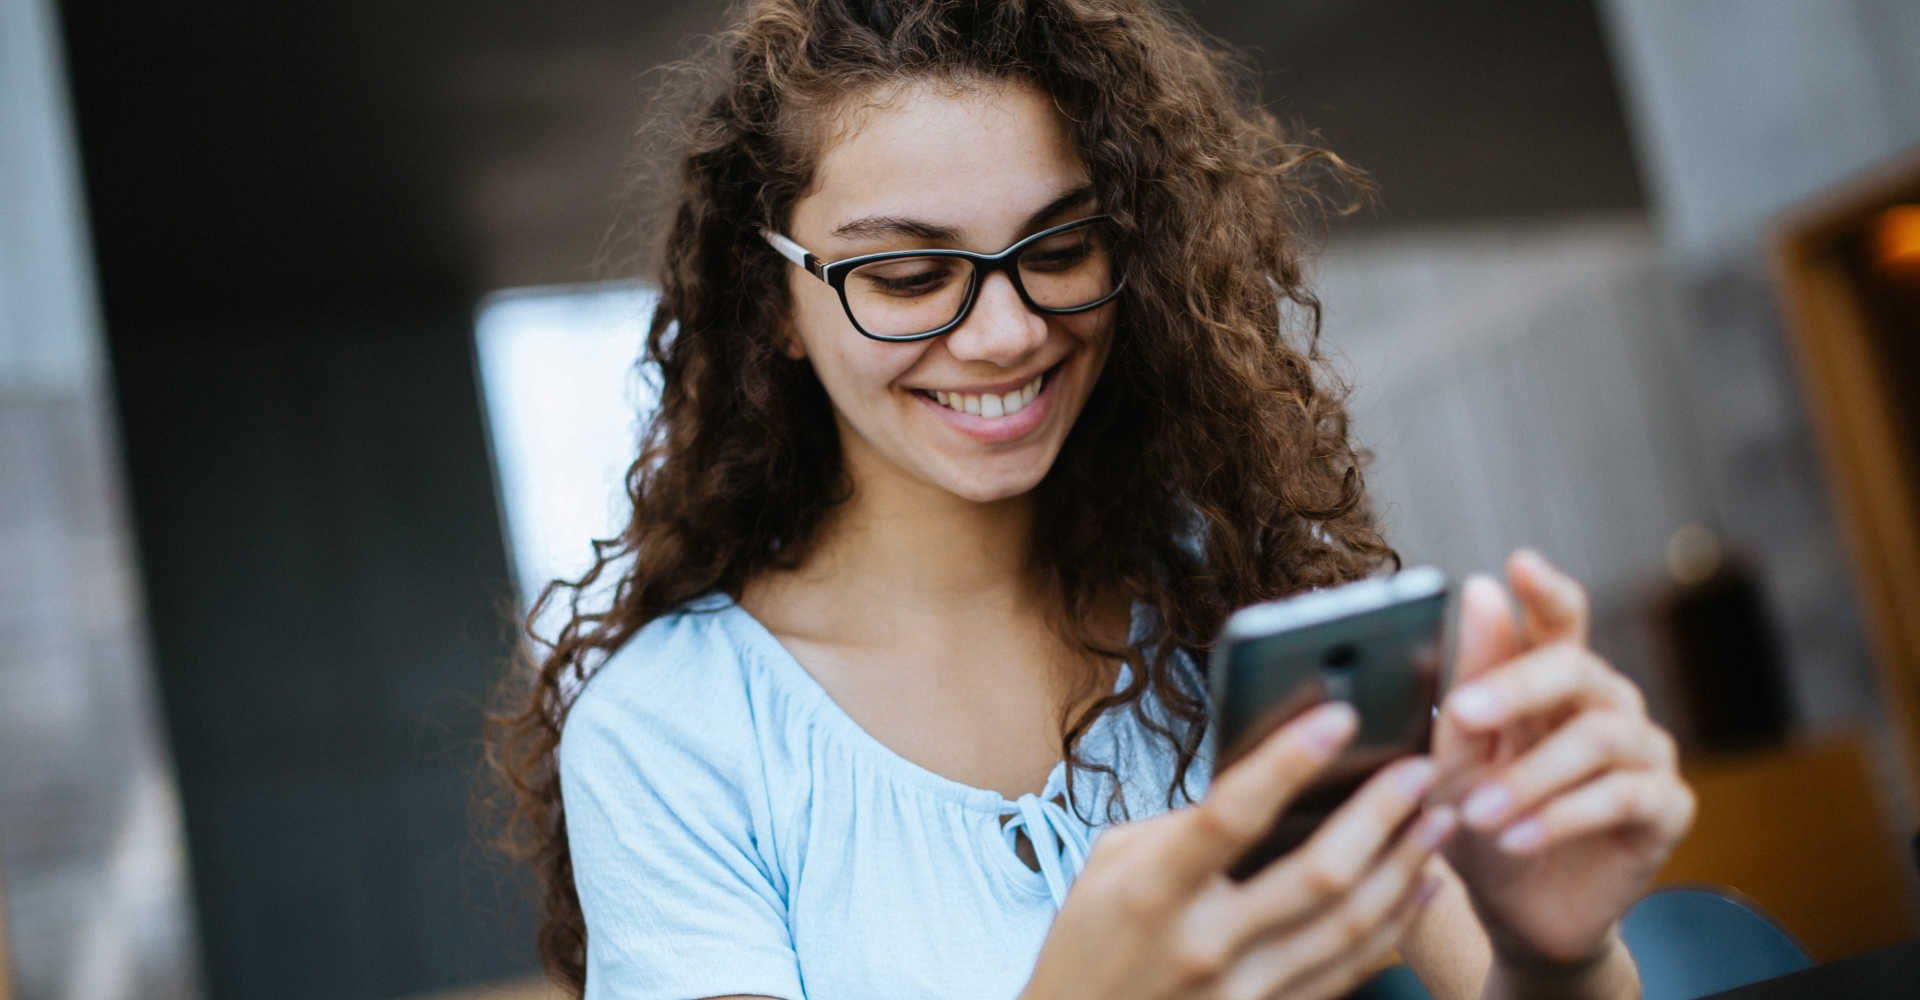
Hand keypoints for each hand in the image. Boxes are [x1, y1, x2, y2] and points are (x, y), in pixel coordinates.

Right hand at [1020, 702, 1457, 999]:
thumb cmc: (1089, 942)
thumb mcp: (1108, 867)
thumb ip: (1181, 825)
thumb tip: (1266, 781)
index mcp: (1152, 891)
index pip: (1230, 815)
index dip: (1288, 762)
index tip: (1338, 716)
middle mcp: (1203, 945)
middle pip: (1317, 876)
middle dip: (1379, 815)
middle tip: (1419, 768)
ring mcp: (1241, 993)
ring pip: (1350, 927)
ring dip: (1405, 866)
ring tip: (1438, 818)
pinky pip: (1349, 970)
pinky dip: (1394, 924)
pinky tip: (1419, 885)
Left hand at [1433, 550, 1695, 971]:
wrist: (1517, 915)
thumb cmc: (1481, 823)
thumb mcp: (1459, 755)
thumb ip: (1471, 679)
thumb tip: (1479, 587)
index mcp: (1556, 681)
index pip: (1559, 618)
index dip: (1545, 589)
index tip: (1518, 565)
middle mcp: (1609, 704)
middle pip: (1576, 669)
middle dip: (1516, 687)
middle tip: (1463, 714)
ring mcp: (1647, 753)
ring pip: (1597, 739)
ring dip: (1529, 777)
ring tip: (1477, 814)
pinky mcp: (1668, 809)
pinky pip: (1623, 798)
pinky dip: (1561, 818)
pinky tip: (1516, 839)